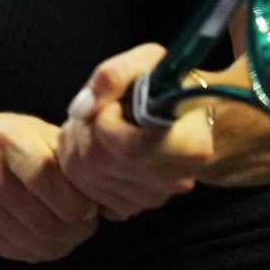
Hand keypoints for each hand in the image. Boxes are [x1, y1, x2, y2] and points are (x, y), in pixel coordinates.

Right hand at [0, 112, 99, 262]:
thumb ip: (64, 157)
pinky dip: (40, 251)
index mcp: (9, 142)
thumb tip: (100, 190)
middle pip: (47, 220)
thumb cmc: (2, 143)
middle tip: (86, 224)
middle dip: (77, 229)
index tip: (90, 204)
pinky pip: (17, 252)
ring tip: (71, 232)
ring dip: (62, 244)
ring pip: (35, 242)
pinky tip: (46, 238)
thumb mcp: (32, 132)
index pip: (52, 182)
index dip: (79, 201)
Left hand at [56, 43, 213, 221]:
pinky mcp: (130, 208)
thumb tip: (81, 110)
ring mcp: (151, 199)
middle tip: (101, 110)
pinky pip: (85, 192)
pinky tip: (101, 148)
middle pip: (96, 161)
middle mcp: (173, 182)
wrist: (179, 117)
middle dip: (85, 129)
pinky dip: (82, 167)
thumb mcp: (146, 61)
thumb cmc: (165, 86)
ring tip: (100, 125)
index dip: (107, 120)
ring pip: (84, 177)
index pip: (127, 148)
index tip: (116, 103)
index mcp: (190, 147)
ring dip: (78, 144)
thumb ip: (112, 76)